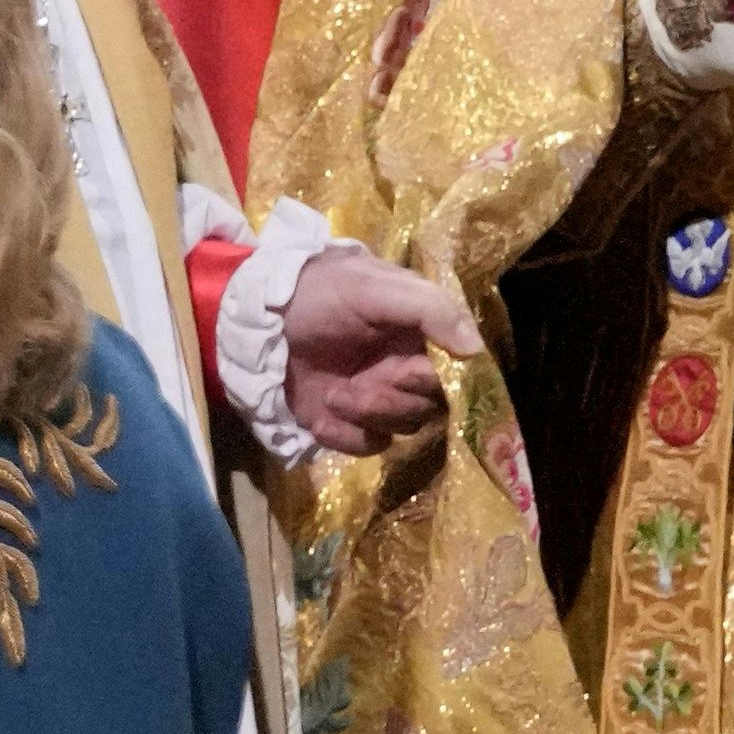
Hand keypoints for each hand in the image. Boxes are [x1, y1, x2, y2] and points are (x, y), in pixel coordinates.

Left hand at [280, 250, 482, 456]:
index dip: (439, 378)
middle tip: (367, 385)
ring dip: (371, 414)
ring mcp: (376, 398)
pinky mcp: (346, 424)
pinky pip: (368, 445)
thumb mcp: (376, 287)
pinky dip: (347, 435)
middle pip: (432, 405)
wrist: (257, 321)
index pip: (454, 370)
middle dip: (399, 398)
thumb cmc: (320, 293)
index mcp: (419, 335)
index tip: (410, 370)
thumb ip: (431, 310)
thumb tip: (476, 350)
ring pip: (403, 427)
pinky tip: (324, 413)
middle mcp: (404, 369)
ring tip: (338, 394)